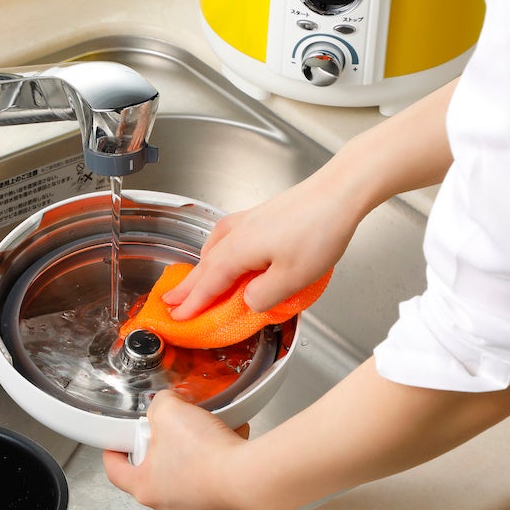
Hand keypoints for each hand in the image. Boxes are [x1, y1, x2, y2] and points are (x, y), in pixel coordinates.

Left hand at [102, 390, 249, 509]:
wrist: (249, 475)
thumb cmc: (204, 453)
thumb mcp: (169, 411)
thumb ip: (159, 403)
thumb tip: (166, 404)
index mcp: (145, 487)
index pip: (116, 473)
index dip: (112, 454)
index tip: (116, 444)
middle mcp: (168, 503)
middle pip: (154, 470)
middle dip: (162, 445)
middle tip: (169, 428)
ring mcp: (197, 505)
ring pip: (186, 471)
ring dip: (193, 449)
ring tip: (205, 428)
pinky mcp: (221, 500)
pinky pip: (212, 473)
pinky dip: (218, 455)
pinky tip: (227, 437)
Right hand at [164, 179, 358, 320]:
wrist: (339, 192)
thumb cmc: (319, 231)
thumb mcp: (293, 278)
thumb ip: (264, 296)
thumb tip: (248, 301)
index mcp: (239, 251)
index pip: (208, 284)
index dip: (192, 303)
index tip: (177, 316)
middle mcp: (238, 233)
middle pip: (205, 264)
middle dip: (187, 285)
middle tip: (169, 300)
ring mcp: (249, 221)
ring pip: (214, 247)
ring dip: (201, 266)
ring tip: (194, 280)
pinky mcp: (262, 215)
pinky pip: (227, 236)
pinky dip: (217, 249)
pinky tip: (225, 251)